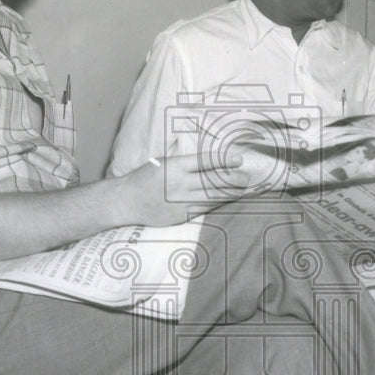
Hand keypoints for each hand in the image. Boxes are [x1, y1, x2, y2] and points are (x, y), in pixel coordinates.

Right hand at [121, 153, 249, 225]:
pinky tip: (227, 200)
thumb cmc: (146, 177)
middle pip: (213, 181)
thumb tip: (209, 160)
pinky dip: (218, 203)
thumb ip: (184, 161)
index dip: (224, 161)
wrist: (127, 201)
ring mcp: (180, 202)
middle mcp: (179, 184)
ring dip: (230, 193)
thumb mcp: (163, 161)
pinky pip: (204, 208)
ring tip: (243, 188)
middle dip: (233, 179)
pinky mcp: (181, 215)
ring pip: (212, 197)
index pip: (205, 162)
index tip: (239, 159)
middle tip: (247, 177)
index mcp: (175, 166)